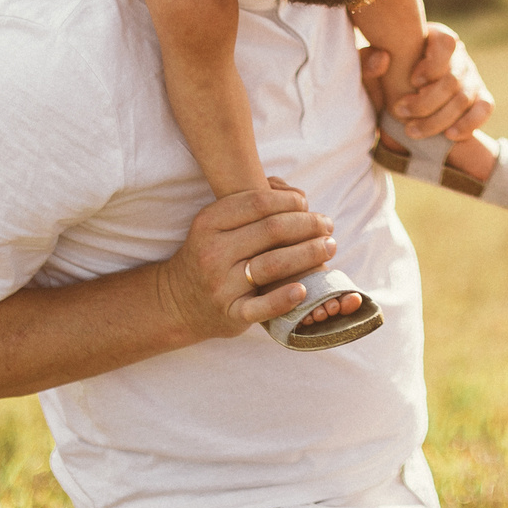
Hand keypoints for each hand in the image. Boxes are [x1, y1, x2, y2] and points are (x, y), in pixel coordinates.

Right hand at [158, 185, 337, 342]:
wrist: (177, 301)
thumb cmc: (209, 254)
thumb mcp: (216, 225)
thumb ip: (251, 205)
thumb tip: (298, 194)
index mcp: (209, 223)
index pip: (258, 203)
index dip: (290, 201)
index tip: (308, 204)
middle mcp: (213, 252)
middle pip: (271, 230)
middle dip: (308, 225)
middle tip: (328, 225)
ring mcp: (221, 285)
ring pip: (273, 264)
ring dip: (309, 253)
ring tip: (330, 247)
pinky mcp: (230, 314)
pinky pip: (261, 307)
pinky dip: (284, 298)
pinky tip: (304, 289)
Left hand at [366, 22, 494, 140]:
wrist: (399, 106)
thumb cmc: (384, 81)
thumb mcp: (370, 72)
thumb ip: (367, 61)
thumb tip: (382, 58)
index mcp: (435, 38)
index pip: (446, 42)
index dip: (432, 64)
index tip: (412, 81)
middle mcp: (458, 55)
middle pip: (452, 78)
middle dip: (426, 101)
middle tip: (400, 112)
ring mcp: (472, 76)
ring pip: (463, 98)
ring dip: (437, 119)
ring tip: (412, 131)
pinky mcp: (480, 97)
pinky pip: (484, 109)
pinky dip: (468, 123)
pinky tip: (449, 135)